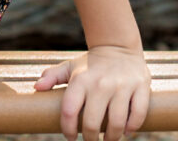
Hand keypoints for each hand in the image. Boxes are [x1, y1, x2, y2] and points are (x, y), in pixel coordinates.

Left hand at [34, 46, 150, 140]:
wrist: (118, 46)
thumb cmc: (90, 64)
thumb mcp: (71, 67)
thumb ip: (53, 76)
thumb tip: (37, 87)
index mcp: (81, 79)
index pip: (69, 111)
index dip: (68, 129)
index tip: (71, 137)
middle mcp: (100, 83)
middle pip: (93, 123)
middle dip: (91, 138)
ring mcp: (121, 86)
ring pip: (117, 123)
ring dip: (112, 137)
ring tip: (109, 139)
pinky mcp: (140, 87)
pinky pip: (138, 114)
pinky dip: (132, 127)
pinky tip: (127, 130)